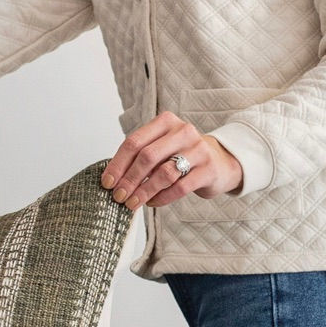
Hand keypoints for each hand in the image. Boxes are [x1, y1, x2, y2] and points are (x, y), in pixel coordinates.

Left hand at [101, 112, 243, 208]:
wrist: (218, 162)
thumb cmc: (180, 156)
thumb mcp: (160, 148)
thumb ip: (139, 157)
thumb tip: (111, 181)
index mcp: (166, 122)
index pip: (134, 142)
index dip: (117, 165)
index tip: (107, 184)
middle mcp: (183, 131)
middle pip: (147, 157)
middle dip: (129, 180)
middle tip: (118, 197)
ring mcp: (198, 149)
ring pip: (163, 173)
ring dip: (143, 191)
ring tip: (132, 204)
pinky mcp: (207, 169)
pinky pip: (178, 188)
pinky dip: (161, 198)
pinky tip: (152, 203)